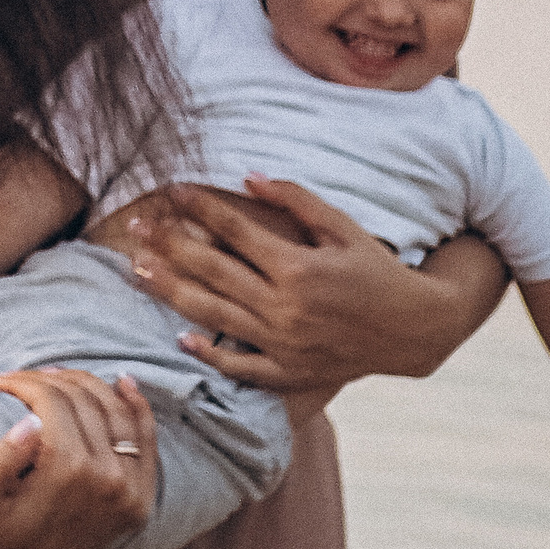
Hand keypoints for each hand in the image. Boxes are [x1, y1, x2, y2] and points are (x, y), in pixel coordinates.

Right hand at [0, 367, 156, 548]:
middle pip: (85, 401)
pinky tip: (123, 384)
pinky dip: (137, 407)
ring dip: (89, 385)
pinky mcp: (140, 499)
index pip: (52, 402)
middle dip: (51, 380)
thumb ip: (1, 458)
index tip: (1, 381)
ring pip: (117, 412)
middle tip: (26, 378)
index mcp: (69, 471)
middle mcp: (109, 478)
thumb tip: (31, 420)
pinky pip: (146, 441)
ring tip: (60, 377)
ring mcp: (131, 489)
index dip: (24, 383)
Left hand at [115, 178, 501, 392]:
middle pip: (212, 271)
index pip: (234, 231)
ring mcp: (284, 343)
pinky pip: (241, 366)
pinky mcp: (290, 371)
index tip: (171, 190)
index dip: (199, 207)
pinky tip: (179, 337)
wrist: (415, 329)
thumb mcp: (343, 227)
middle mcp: (285, 307)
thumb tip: (248, 177)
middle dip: (168, 245)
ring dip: (171, 291)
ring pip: (214, 315)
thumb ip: (296, 200)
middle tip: (134, 228)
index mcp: (298, 267)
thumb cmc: (378, 269)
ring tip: (138, 272)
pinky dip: (209, 353)